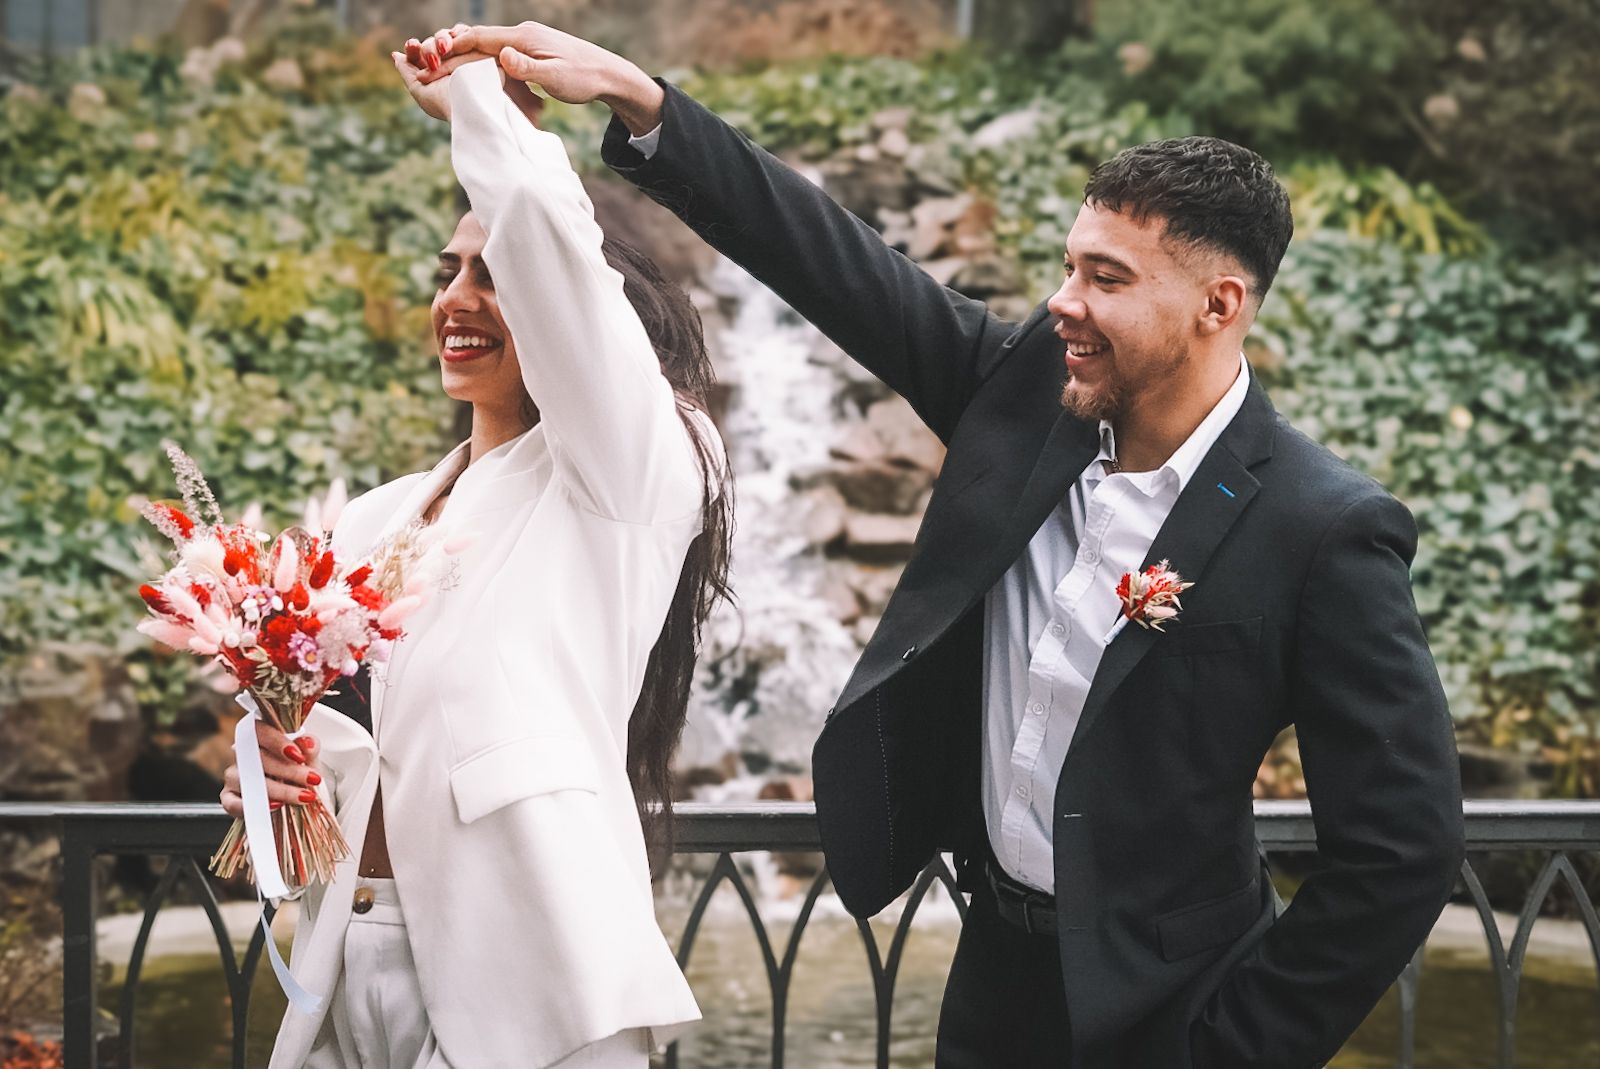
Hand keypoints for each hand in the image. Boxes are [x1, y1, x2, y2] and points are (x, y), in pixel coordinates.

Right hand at [220, 722, 323, 817]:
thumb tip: (308, 742)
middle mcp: (242, 754)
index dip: (278, 742)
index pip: (260, 730)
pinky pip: (233, 803)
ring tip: (302, 796)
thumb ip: (309, 748)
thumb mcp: (309, 758)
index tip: (299, 756)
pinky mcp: (229, 798)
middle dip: (288, 770)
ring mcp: (233, 776)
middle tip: (312, 779)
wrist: (297, 795)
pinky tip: (277, 805)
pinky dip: (256, 805)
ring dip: (278, 790)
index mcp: (260, 737)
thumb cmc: (300, 770)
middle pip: (257, 758)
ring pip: (247, 780)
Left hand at [391, 39, 478, 121]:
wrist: (471, 104)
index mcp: (431, 74)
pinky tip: (454, 41)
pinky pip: (464, 33)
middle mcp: (446, 64)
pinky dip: (458, 33)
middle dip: (428, 47)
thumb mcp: (419, 90)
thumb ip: (407, 71)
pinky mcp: (477, 50)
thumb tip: (397, 56)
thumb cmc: (444, 103)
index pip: (418, 54)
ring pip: (445, 37)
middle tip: (432, 58)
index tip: (413, 45)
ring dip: (441, 41)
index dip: (413, 48)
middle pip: (431, 43)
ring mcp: (462, 56)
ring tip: (444, 50)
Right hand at [416, 22, 663, 134]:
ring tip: (438, 69)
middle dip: (450, 53)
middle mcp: (522, 35)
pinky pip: (497, 54)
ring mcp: (526, 41)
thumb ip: (527, 68)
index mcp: (524, 38)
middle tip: (423, 67)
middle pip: (478, 41)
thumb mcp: (556, 77)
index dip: (453, 48)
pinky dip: (480, 62)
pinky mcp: (530, 51)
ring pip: (486, 47)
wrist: (608, 74)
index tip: (430, 59)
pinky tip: (470, 72)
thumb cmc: (584, 78)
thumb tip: (502, 56)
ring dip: (463, 58)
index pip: (480, 39)